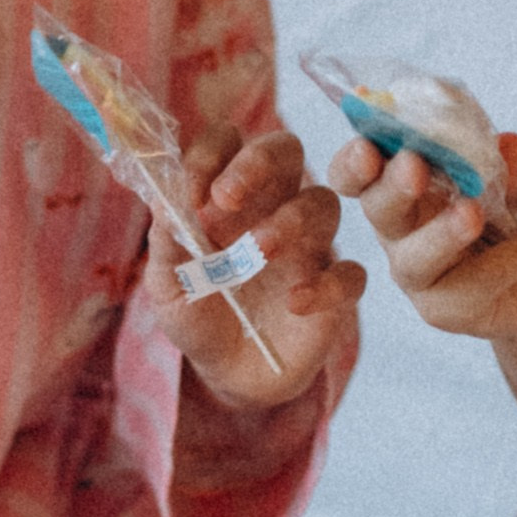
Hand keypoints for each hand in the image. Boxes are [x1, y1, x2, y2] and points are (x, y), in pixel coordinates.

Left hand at [143, 124, 365, 406]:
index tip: (191, 193)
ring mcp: (308, 245)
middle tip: (226, 198)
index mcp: (230, 193)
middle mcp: (274, 206)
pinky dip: (326, 285)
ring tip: (257, 252)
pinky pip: (349, 273)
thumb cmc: (198, 313)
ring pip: (323, 203)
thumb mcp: (167, 284)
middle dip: (259, 162)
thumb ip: (168, 242)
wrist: (227, 374)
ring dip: (289, 220)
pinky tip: (294, 303)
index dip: (212, 155)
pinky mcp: (334, 289)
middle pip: (286, 150)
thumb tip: (167, 200)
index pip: (228, 143)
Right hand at [326, 126, 516, 341]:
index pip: (356, 174)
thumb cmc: (510, 217)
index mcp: (399, 187)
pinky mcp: (448, 311)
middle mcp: (398, 233)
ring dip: (444, 231)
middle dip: (393, 186)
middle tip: (414, 166)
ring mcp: (419, 276)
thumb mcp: (515, 181)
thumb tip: (511, 146)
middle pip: (378, 209)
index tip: (369, 146)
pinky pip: (481, 279)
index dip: (354, 161)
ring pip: (417, 257)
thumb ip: (509, 165)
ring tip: (474, 212)